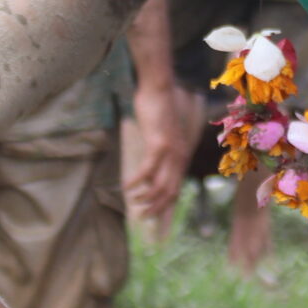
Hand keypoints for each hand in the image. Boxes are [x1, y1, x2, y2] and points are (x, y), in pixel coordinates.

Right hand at [124, 78, 199, 221]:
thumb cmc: (156, 111)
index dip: (165, 206)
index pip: (176, 189)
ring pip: (160, 185)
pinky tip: (126, 186)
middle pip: (170, 192)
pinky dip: (136, 180)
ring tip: (134, 204)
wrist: (159, 89)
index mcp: (181, 156)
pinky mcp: (159, 144)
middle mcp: (180, 157)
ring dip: (146, 198)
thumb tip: (147, 175)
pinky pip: (147, 170)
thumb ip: (156, 156)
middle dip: (156, 209)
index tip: (154, 218)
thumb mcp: (158, 138)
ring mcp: (171, 152)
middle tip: (141, 217)